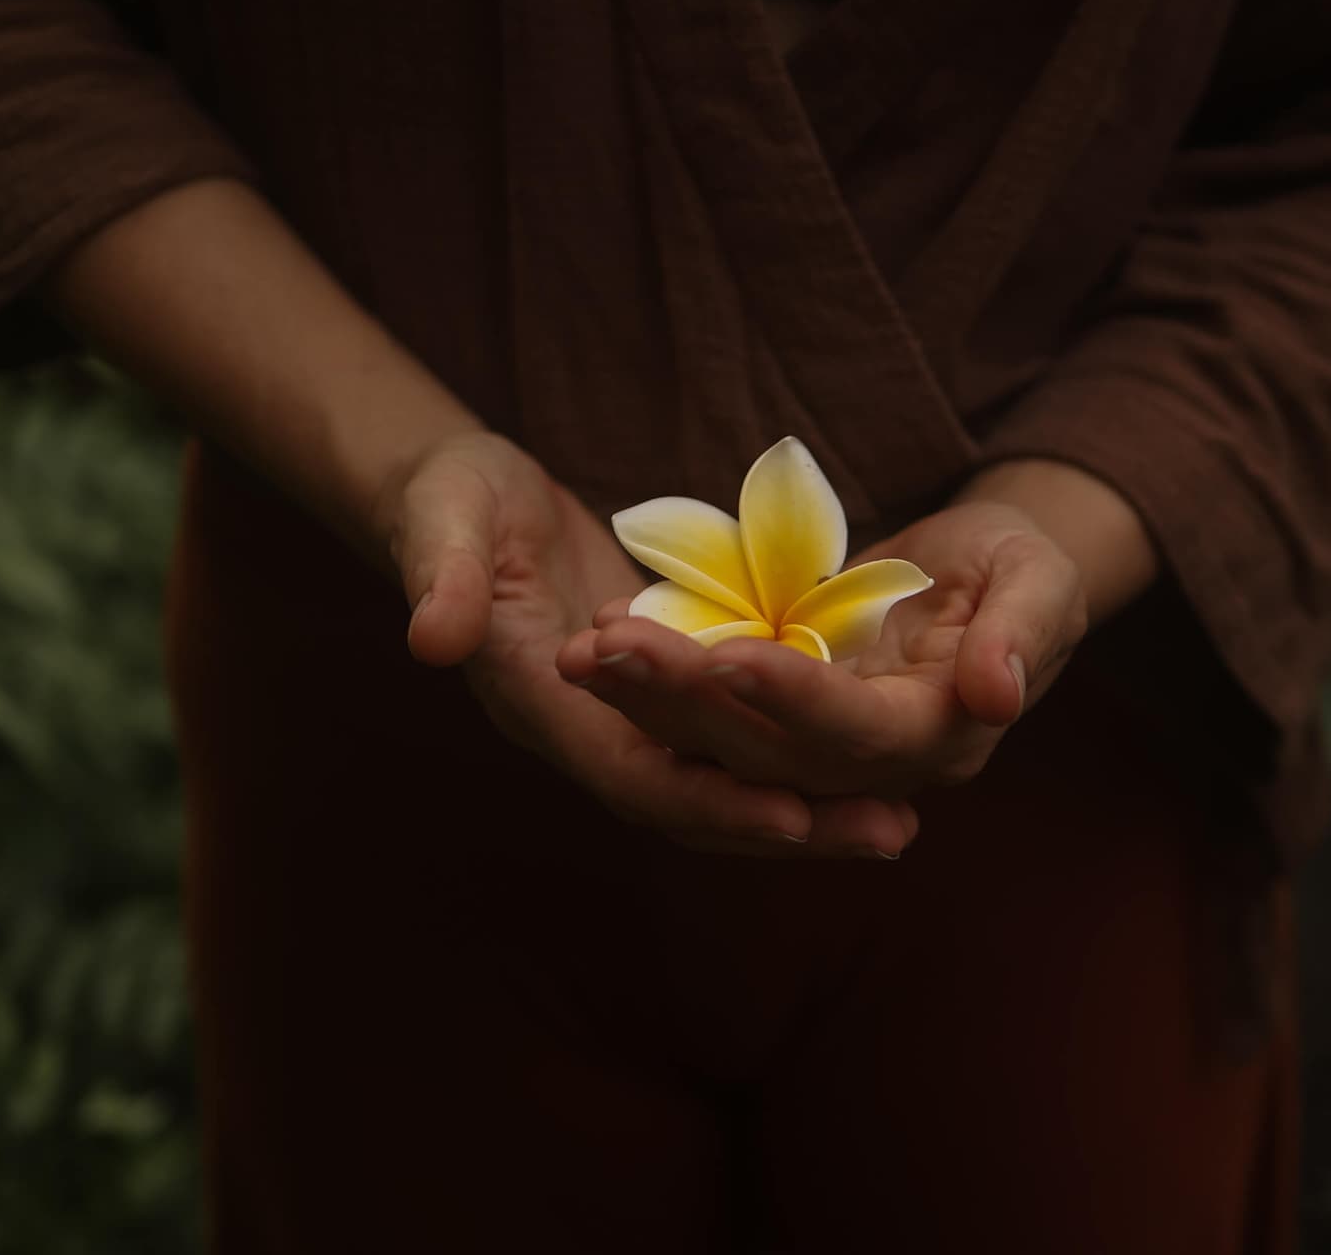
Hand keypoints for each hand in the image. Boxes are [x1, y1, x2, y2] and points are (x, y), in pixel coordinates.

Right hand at [382, 432, 915, 856]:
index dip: (709, 799)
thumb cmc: (451, 496)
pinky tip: (872, 769)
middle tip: (889, 835)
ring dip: (807, 810)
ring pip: (722, 785)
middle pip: (694, 802)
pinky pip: (733, 746)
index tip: (792, 815)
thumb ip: (441, 573)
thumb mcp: (441, 514)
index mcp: (536, 702)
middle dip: (788, 823)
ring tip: (899, 824)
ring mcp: (623, 719)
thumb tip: (431, 638)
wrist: (460, 500)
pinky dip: (796, 762)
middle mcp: (586, 731)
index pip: (630, 772)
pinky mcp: (660, 694)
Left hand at [554, 501, 1086, 799]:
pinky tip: (597, 644)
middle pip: (765, 750)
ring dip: (647, 700)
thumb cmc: (1021, 565)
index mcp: (937, 735)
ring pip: (718, 742)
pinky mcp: (773, 720)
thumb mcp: (1043, 579)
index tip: (732, 655)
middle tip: (609, 647)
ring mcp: (813, 748)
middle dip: (685, 699)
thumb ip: (1023, 633)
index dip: (796, 699)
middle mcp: (866, 764)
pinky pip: (703, 715)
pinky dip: (649, 686)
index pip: (856, 732)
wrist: (984, 576)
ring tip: (584, 651)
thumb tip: (995, 696)